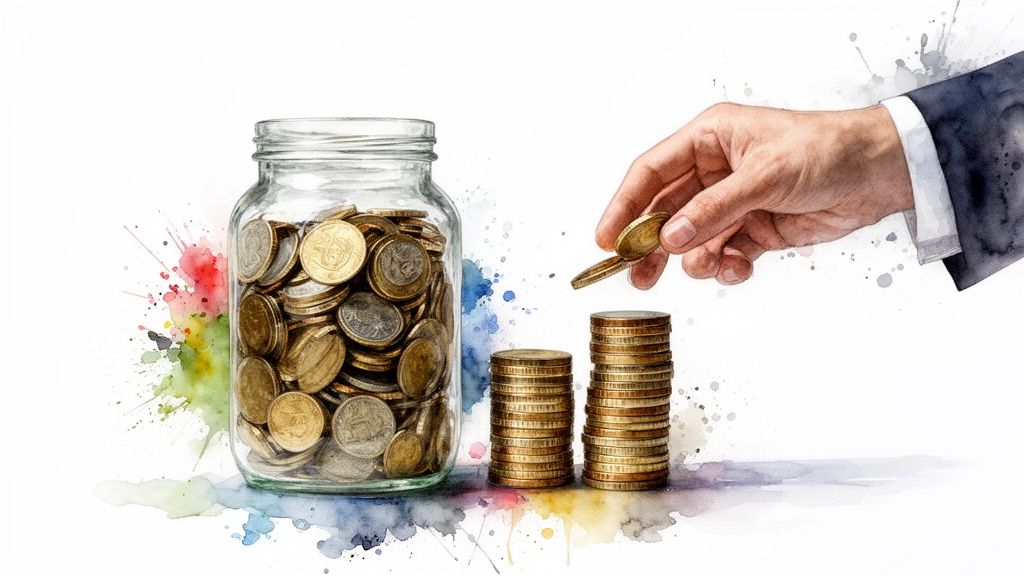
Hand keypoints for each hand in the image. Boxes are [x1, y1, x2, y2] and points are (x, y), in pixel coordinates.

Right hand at [595, 102, 913, 286]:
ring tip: (713, 266)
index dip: (625, 205)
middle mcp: (714, 170)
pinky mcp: (753, 230)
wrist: (879, 173)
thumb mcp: (764, 176)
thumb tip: (670, 239)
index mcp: (709, 139)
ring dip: (696, 260)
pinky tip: (740, 267)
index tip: (607, 239)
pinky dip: (725, 268)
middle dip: (653, 245)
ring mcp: (732, 203)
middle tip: (637, 276)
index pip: (651, 172)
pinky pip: (721, 255)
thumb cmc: (826, 150)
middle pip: (664, 212)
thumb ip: (714, 210)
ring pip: (691, 241)